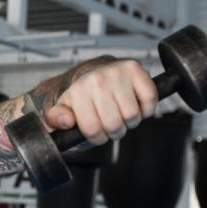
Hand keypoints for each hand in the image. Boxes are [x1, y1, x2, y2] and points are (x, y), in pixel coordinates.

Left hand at [43, 60, 158, 144]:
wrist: (94, 73)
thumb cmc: (82, 96)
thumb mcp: (63, 109)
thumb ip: (56, 119)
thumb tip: (65, 121)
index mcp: (77, 92)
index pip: (93, 130)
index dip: (97, 138)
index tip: (97, 133)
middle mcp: (96, 80)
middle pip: (114, 125)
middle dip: (114, 132)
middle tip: (111, 125)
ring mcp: (116, 73)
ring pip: (133, 115)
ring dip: (130, 122)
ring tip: (122, 115)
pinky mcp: (135, 69)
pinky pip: (150, 99)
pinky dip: (146, 109)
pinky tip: (135, 105)